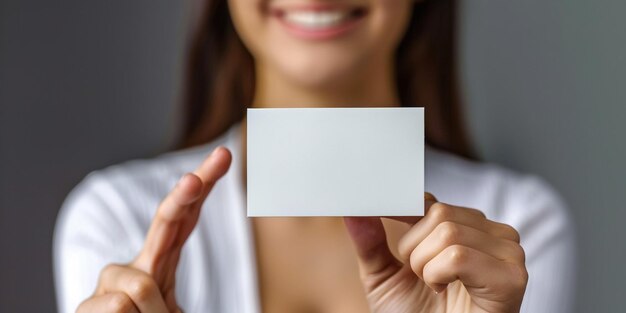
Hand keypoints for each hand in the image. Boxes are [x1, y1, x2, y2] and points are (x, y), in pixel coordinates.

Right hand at [77, 147, 231, 312]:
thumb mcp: (175, 311)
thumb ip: (168, 296)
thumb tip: (139, 288)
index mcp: (165, 256)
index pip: (187, 215)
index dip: (204, 186)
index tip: (224, 155)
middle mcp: (138, 262)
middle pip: (165, 218)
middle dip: (182, 197)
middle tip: (193, 180)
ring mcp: (111, 280)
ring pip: (141, 286)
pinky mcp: (86, 305)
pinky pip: (119, 307)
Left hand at [344, 193, 527, 312]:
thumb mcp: (383, 278)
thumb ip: (369, 242)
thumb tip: (352, 209)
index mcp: (464, 228)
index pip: (430, 200)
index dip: (400, 209)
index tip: (375, 214)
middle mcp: (490, 235)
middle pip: (439, 212)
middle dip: (413, 250)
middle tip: (421, 278)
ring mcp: (507, 254)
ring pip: (448, 232)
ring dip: (425, 267)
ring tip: (435, 289)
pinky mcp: (511, 278)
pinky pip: (458, 255)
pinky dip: (439, 275)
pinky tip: (445, 291)